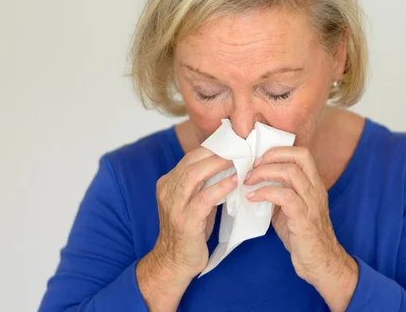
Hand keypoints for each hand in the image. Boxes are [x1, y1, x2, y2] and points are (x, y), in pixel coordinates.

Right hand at [151, 147, 236, 277]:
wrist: (174, 262)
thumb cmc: (189, 232)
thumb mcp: (192, 202)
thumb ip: (203, 184)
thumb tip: (228, 165)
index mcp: (167, 183)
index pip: (189, 158)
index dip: (211, 148)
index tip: (231, 143)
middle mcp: (167, 191)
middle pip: (191, 162)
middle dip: (215, 153)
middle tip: (238, 148)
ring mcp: (174, 206)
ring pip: (194, 175)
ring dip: (218, 165)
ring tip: (238, 161)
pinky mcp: (185, 222)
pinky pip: (204, 199)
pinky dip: (220, 187)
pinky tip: (235, 182)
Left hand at [243, 146, 357, 310]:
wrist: (320, 262)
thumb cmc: (302, 235)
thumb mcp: (290, 208)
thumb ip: (278, 191)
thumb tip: (252, 180)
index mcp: (313, 184)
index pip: (301, 153)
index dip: (278, 150)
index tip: (259, 159)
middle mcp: (315, 189)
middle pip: (299, 156)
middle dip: (271, 156)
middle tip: (252, 167)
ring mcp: (311, 203)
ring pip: (291, 173)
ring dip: (264, 173)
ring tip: (248, 181)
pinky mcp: (304, 219)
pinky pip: (285, 197)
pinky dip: (265, 193)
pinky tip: (252, 198)